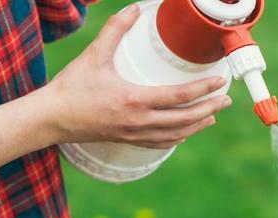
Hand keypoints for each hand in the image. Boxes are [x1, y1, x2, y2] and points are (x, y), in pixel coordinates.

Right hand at [44, 4, 231, 148]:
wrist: (52, 118)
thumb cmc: (71, 87)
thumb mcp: (94, 55)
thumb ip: (115, 29)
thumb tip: (133, 9)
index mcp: (134, 99)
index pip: (179, 96)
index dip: (204, 89)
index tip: (220, 81)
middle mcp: (138, 121)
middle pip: (184, 119)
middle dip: (209, 109)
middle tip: (225, 100)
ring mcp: (133, 134)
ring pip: (174, 135)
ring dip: (196, 126)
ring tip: (211, 117)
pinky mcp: (126, 140)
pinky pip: (159, 143)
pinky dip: (176, 138)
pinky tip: (184, 134)